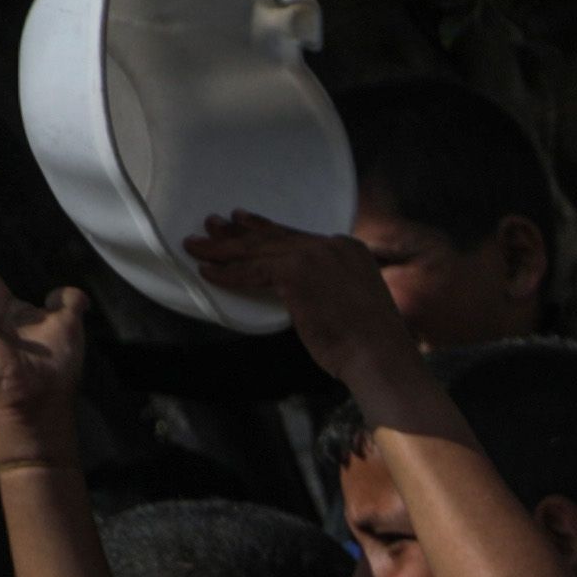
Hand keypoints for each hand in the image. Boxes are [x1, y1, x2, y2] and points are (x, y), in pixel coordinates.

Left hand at [181, 209, 418, 376]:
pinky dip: (228, 273)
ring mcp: (314, 255)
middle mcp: (331, 244)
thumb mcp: (354, 301)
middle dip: (237, 232)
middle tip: (211, 226)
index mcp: (348, 248)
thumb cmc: (369, 343)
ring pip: (257, 250)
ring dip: (222, 249)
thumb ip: (330, 285)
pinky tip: (208, 272)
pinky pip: (252, 270)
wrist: (379, 355)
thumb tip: (305, 293)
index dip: (264, 229)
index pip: (296, 236)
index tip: (241, 221)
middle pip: (273, 237)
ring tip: (196, 246)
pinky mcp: (296, 272)